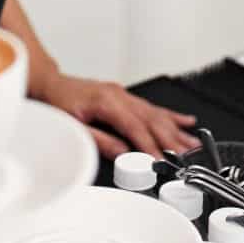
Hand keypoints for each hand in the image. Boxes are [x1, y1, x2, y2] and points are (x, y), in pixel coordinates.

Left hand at [38, 72, 198, 157]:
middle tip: (186, 155)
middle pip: (152, 119)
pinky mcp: (125, 96)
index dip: (150, 145)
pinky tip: (184, 120)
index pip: (135, 127)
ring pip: (156, 113)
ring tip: (193, 142)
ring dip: (176, 129)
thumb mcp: (74, 127)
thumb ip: (100, 141)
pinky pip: (151, 106)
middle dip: (171, 139)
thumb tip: (122, 154)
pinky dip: (170, 115)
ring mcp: (123, 94)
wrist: (50, 83)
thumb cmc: (57, 103)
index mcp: (106, 102)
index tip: (162, 159)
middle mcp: (119, 95)